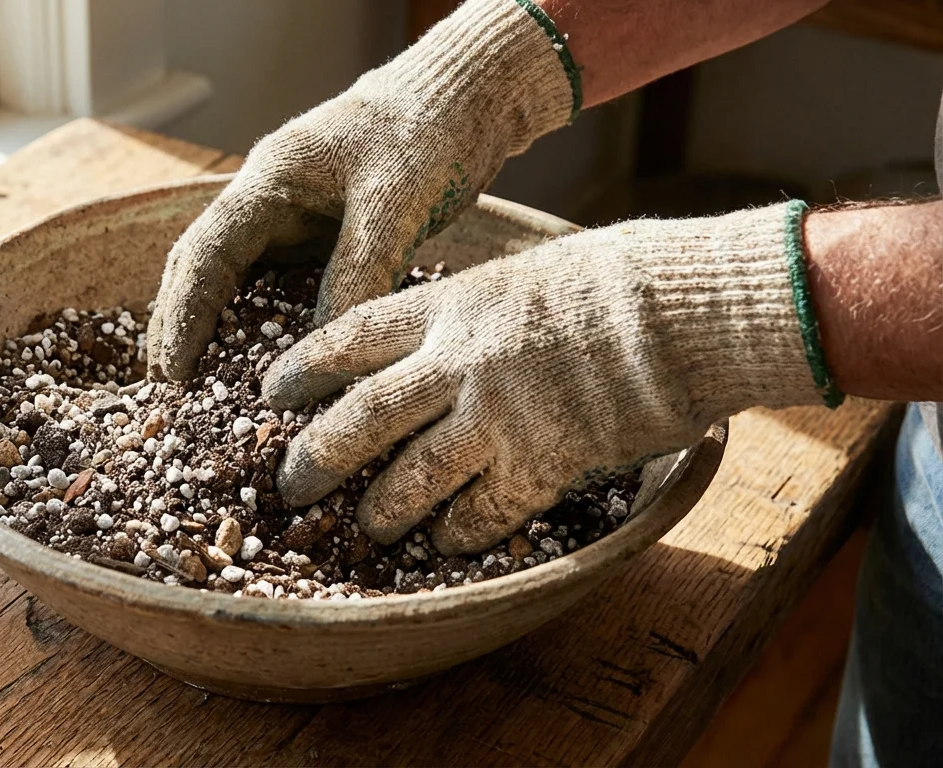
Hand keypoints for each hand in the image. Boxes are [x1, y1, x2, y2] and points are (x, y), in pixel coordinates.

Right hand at [147, 0, 578, 380]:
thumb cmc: (426, 132)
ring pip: (240, 282)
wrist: (464, 100)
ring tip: (207, 390)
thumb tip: (324, 347)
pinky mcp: (324, 239)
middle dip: (183, 326)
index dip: (183, 314)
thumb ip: (359, 270)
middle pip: (205, 269)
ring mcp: (294, 221)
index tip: (172, 369)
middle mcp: (269, 203)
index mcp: (269, 181)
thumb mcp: (394, 202)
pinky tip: (272, 369)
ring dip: (220, 330)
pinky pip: (283, 289)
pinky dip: (270, 328)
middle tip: (173, 389)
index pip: (206, 253)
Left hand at [262, 202, 834, 554]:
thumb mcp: (521, 274)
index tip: (270, 391)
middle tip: (291, 486)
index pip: (349, 336)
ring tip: (365, 528)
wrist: (681, 311)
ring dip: (380, 510)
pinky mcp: (540, 463)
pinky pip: (480, 514)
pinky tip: (445, 545)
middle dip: (316, 457)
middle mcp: (457, 362)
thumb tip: (438, 336)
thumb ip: (469, 310)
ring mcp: (495, 416)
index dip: (302, 366)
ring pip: (409, 478)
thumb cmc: (613, 282)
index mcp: (449, 306)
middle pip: (361, 417)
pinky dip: (457, 534)